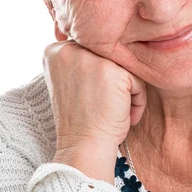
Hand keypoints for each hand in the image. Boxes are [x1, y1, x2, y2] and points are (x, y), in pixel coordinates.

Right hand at [42, 39, 146, 182]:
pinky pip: (138, 80)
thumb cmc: (83, 119)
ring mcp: (90, 58)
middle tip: (102, 106)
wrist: (84, 147)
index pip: (92, 50)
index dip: (99, 76)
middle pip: (110, 56)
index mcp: (54, 50)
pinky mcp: (112, 71)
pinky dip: (137, 100)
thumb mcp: (73, 81)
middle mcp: (68, 49)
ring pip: (125, 67)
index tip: (91, 98)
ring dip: (127, 91)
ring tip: (114, 111)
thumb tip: (112, 43)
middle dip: (113, 83)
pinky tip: (122, 114)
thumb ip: (83, 59)